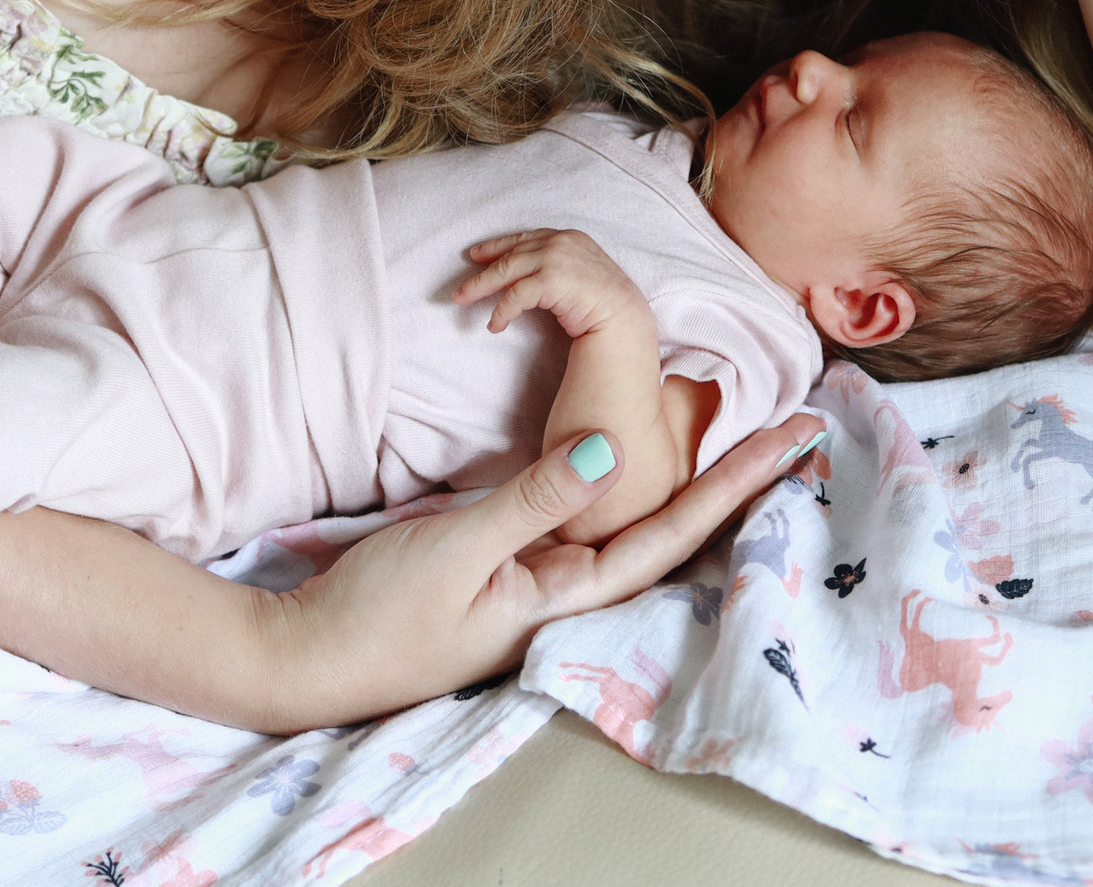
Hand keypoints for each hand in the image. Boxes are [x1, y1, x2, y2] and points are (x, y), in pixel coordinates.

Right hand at [254, 412, 824, 723]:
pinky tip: (630, 475)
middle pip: (666, 535)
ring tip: (740, 446)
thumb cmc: (374, 615)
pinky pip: (577, 526)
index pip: (670, 534)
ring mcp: (530, 587)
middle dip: (731, 486)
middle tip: (792, 435)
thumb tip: (607, 452)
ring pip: (626, 530)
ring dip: (686, 489)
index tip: (790, 440)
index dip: (734, 485)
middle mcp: (560, 596)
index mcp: (562, 597)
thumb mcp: (454, 548)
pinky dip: (617, 493)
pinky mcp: (498, 573)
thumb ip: (531, 500)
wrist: (300, 658)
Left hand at [458, 229, 653, 336]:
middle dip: (481, 272)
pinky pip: (516, 295)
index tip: (476, 255)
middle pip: (510, 255)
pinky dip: (502, 311)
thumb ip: (555, 263)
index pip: (523, 239)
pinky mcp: (552, 280)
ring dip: (481, 289)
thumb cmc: (603, 299)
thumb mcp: (579, 269)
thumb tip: (525, 273)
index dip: (496, 246)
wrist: (624, 315)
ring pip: (507, 271)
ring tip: (464, 302)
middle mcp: (559, 242)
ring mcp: (556, 259)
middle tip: (460, 289)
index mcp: (567, 236)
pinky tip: (495, 325)